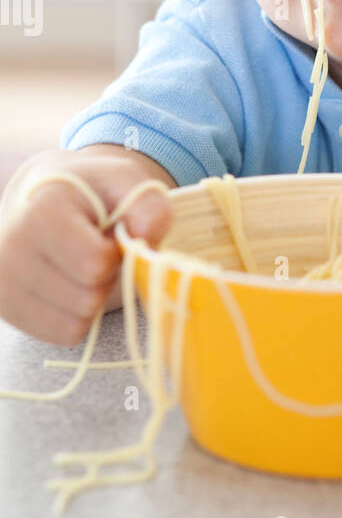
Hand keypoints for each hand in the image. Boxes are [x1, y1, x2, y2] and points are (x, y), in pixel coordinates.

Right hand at [0, 147, 173, 345]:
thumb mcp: (129, 183)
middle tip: (95, 250)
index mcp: (40, 213)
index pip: (96, 263)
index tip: (107, 232)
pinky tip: (68, 283)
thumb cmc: (93, 193)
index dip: (116, 252)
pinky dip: (77, 315)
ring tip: (80, 264)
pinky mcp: (6, 309)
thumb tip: (146, 249)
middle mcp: (11, 250)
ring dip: (92, 299)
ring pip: (76, 323)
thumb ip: (150, 209)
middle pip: (88, 299)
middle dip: (105, 279)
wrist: (45, 197)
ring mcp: (3, 283)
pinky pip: (63, 334)